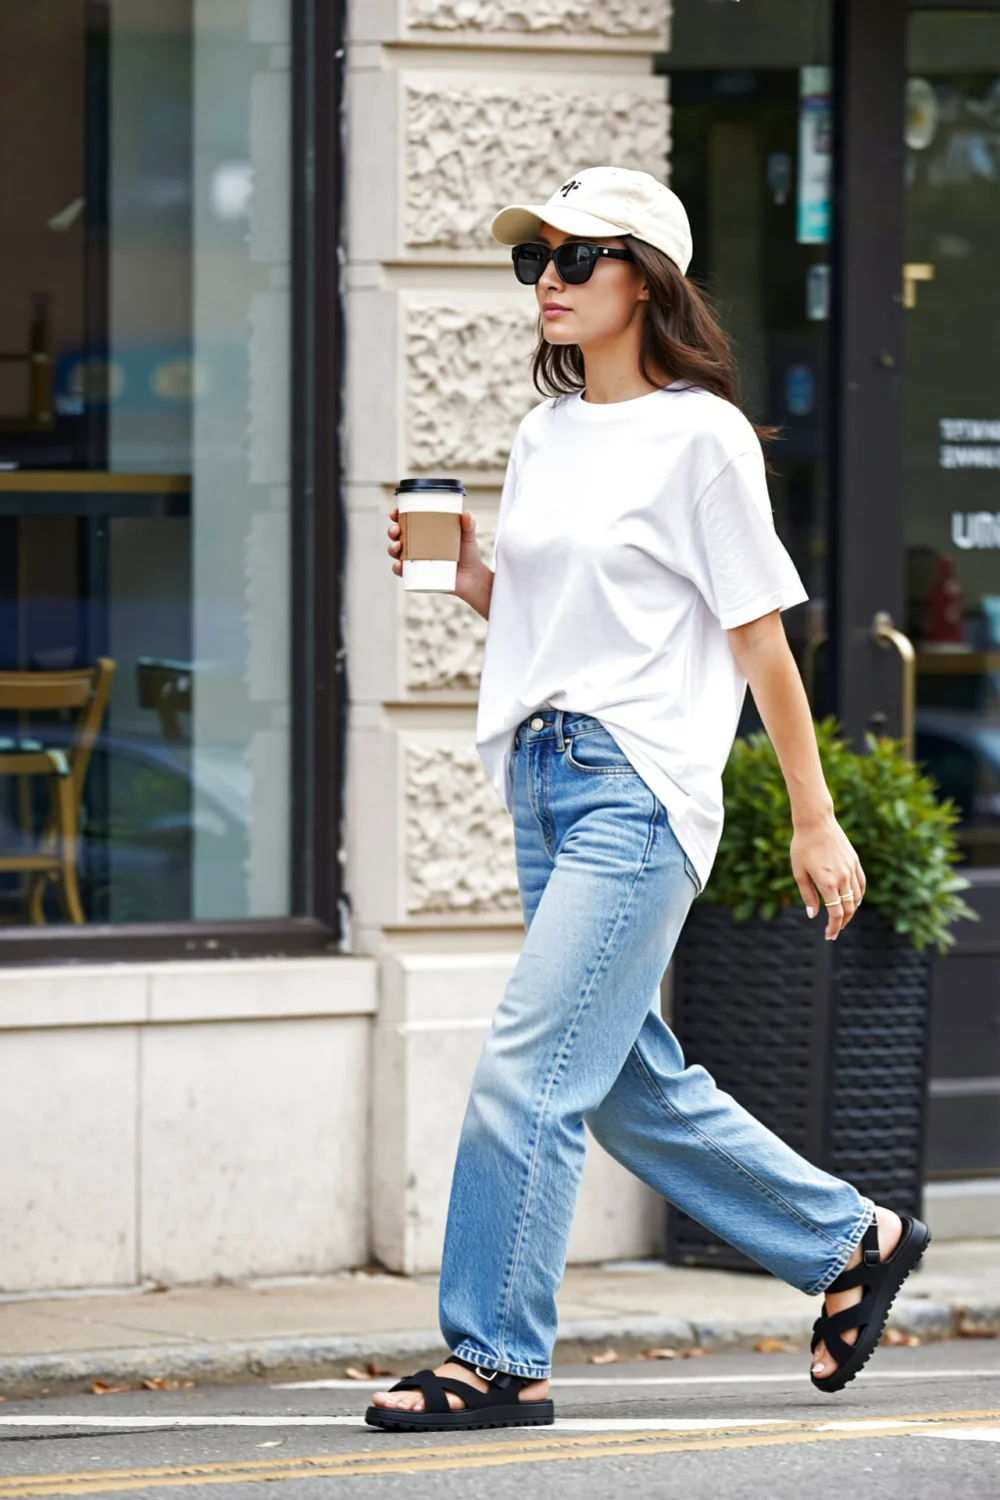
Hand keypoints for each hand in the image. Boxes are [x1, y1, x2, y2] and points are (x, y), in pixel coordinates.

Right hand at [387, 509, 491, 613]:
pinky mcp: (417, 575)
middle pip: (397, 536)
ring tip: (398, 547)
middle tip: (396, 530)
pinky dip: (397, 568)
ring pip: (397, 553)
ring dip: (392, 548)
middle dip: (392, 531)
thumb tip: (466, 515)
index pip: (406, 521)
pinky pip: (402, 572)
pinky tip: (398, 565)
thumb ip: (468, 525)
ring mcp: (416, 561)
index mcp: (425, 532)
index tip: (394, 513)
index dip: (396, 516)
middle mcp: (417, 546)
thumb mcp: (468, 537)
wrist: (472, 578)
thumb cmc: (468, 554)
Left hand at [790, 814, 866, 940]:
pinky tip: (853, 901)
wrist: (816, 822)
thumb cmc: (802, 846)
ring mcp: (851, 869)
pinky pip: (862, 884)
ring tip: (842, 918)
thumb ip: (807, 895)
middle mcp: (843, 878)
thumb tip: (813, 915)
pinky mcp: (855, 861)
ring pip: (857, 898)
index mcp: (827, 883)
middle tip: (834, 930)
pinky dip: (859, 896)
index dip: (834, 928)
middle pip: (849, 909)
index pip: (836, 913)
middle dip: (842, 923)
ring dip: (851, 911)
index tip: (829, 935)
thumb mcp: (799, 872)